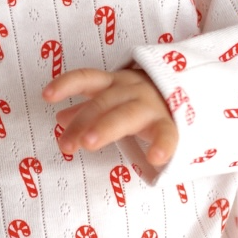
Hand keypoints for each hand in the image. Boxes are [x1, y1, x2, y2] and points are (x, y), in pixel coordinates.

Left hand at [43, 66, 178, 167]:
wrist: (191, 97)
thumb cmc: (143, 102)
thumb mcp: (114, 100)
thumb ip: (88, 109)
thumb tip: (60, 117)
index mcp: (115, 83)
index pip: (88, 79)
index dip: (67, 84)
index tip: (46, 96)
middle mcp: (132, 90)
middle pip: (103, 102)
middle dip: (82, 121)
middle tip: (66, 143)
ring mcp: (152, 106)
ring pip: (127, 114)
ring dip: (107, 127)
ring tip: (89, 144)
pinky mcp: (171, 125)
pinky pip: (167, 134)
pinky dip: (162, 145)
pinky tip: (155, 158)